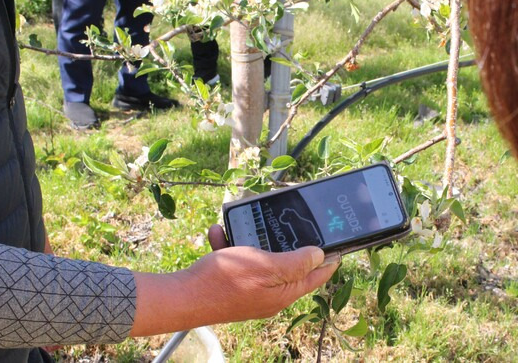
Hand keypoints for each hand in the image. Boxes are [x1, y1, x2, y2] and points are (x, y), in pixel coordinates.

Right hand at [130, 225, 338, 335]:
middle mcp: (269, 295)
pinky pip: (236, 260)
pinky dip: (229, 244)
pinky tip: (219, 233)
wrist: (182, 296)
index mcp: (283, 292)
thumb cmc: (225, 280)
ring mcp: (249, 290)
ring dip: (251, 239)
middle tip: (289, 224)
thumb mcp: (265, 265)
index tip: (339, 245)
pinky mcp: (231, 284)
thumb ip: (295, 262)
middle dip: (285, 243)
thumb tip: (320, 256)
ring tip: (242, 224)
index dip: (328, 259)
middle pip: (287, 266)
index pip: (315, 276)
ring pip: (259, 259)